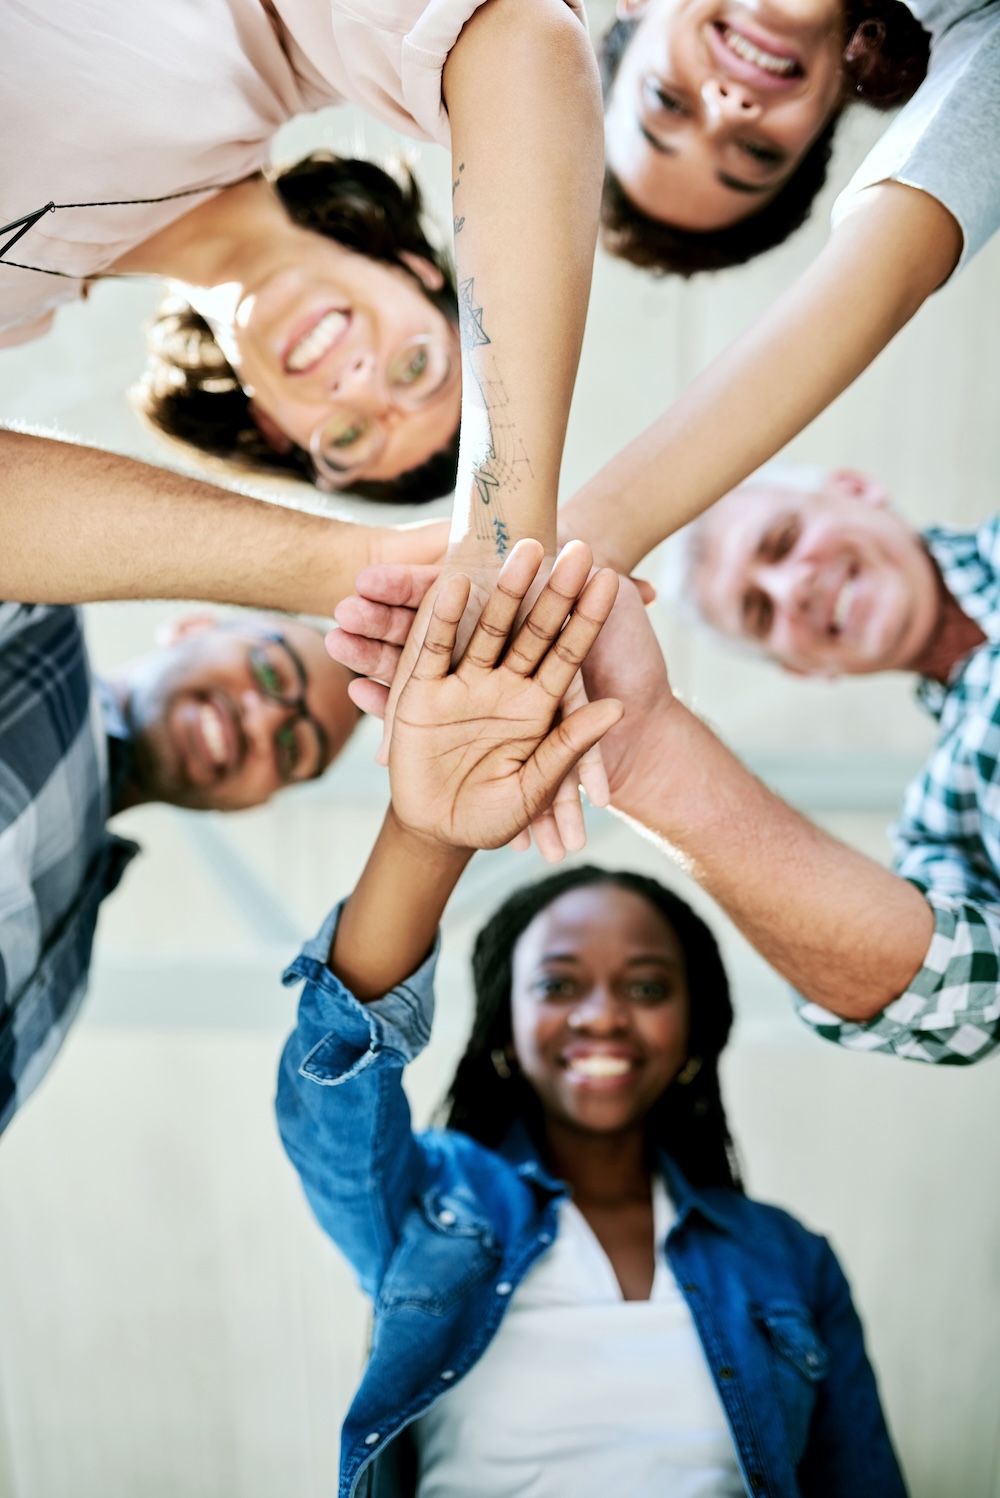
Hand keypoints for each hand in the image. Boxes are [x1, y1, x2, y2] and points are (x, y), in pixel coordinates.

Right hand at [329, 559, 657, 856]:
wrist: (439, 833)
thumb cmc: (494, 816)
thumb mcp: (537, 785)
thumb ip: (569, 745)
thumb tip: (618, 709)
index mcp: (538, 705)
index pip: (570, 652)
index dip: (590, 616)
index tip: (611, 577)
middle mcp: (504, 684)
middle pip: (534, 629)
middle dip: (554, 589)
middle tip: (576, 546)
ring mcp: (465, 684)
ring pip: (488, 628)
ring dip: (506, 590)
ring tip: (526, 547)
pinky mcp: (423, 691)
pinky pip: (433, 648)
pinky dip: (442, 618)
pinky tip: (453, 583)